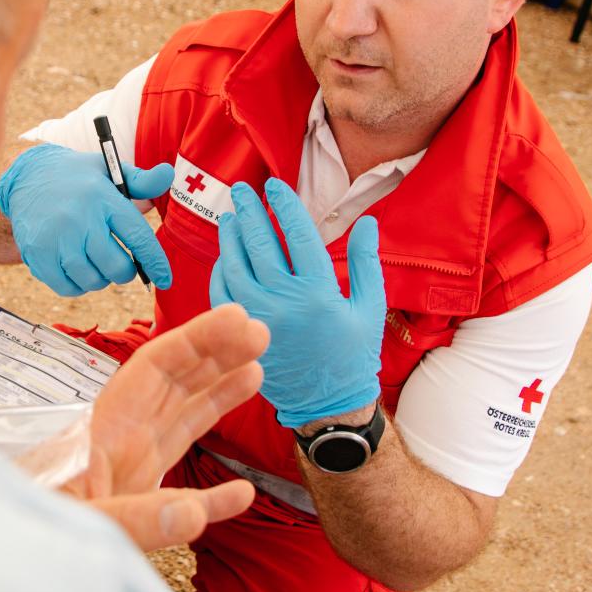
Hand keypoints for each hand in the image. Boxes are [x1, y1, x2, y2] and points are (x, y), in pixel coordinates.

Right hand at [0, 143, 174, 294]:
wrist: (27, 177)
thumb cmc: (78, 178)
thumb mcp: (109, 170)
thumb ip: (141, 181)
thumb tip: (169, 174)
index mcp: (103, 197)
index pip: (138, 237)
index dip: (155, 263)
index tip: (165, 280)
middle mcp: (80, 218)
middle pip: (116, 267)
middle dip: (125, 272)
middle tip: (120, 263)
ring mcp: (56, 238)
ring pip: (92, 280)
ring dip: (100, 279)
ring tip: (96, 262)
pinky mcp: (38, 254)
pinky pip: (67, 287)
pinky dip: (78, 286)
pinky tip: (77, 269)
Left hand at [64, 304, 268, 549]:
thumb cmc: (23, 537)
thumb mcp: (77, 523)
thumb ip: (133, 518)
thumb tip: (195, 512)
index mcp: (100, 430)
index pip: (154, 369)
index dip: (198, 339)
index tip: (236, 320)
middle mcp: (116, 444)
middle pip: (172, 386)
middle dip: (214, 355)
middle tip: (261, 332)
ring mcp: (124, 474)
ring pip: (179, 425)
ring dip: (216, 396)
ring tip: (256, 371)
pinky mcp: (130, 509)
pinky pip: (180, 494)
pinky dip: (213, 497)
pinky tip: (240, 494)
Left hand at [209, 178, 384, 427]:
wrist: (328, 404)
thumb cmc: (353, 355)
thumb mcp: (370, 308)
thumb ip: (367, 262)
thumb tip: (367, 221)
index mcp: (319, 293)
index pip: (297, 235)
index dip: (285, 206)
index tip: (276, 186)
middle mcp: (284, 303)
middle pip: (260, 244)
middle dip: (250, 211)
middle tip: (243, 191)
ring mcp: (257, 319)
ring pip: (235, 266)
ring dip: (230, 237)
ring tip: (231, 217)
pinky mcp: (240, 336)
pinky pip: (222, 295)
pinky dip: (221, 271)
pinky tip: (226, 256)